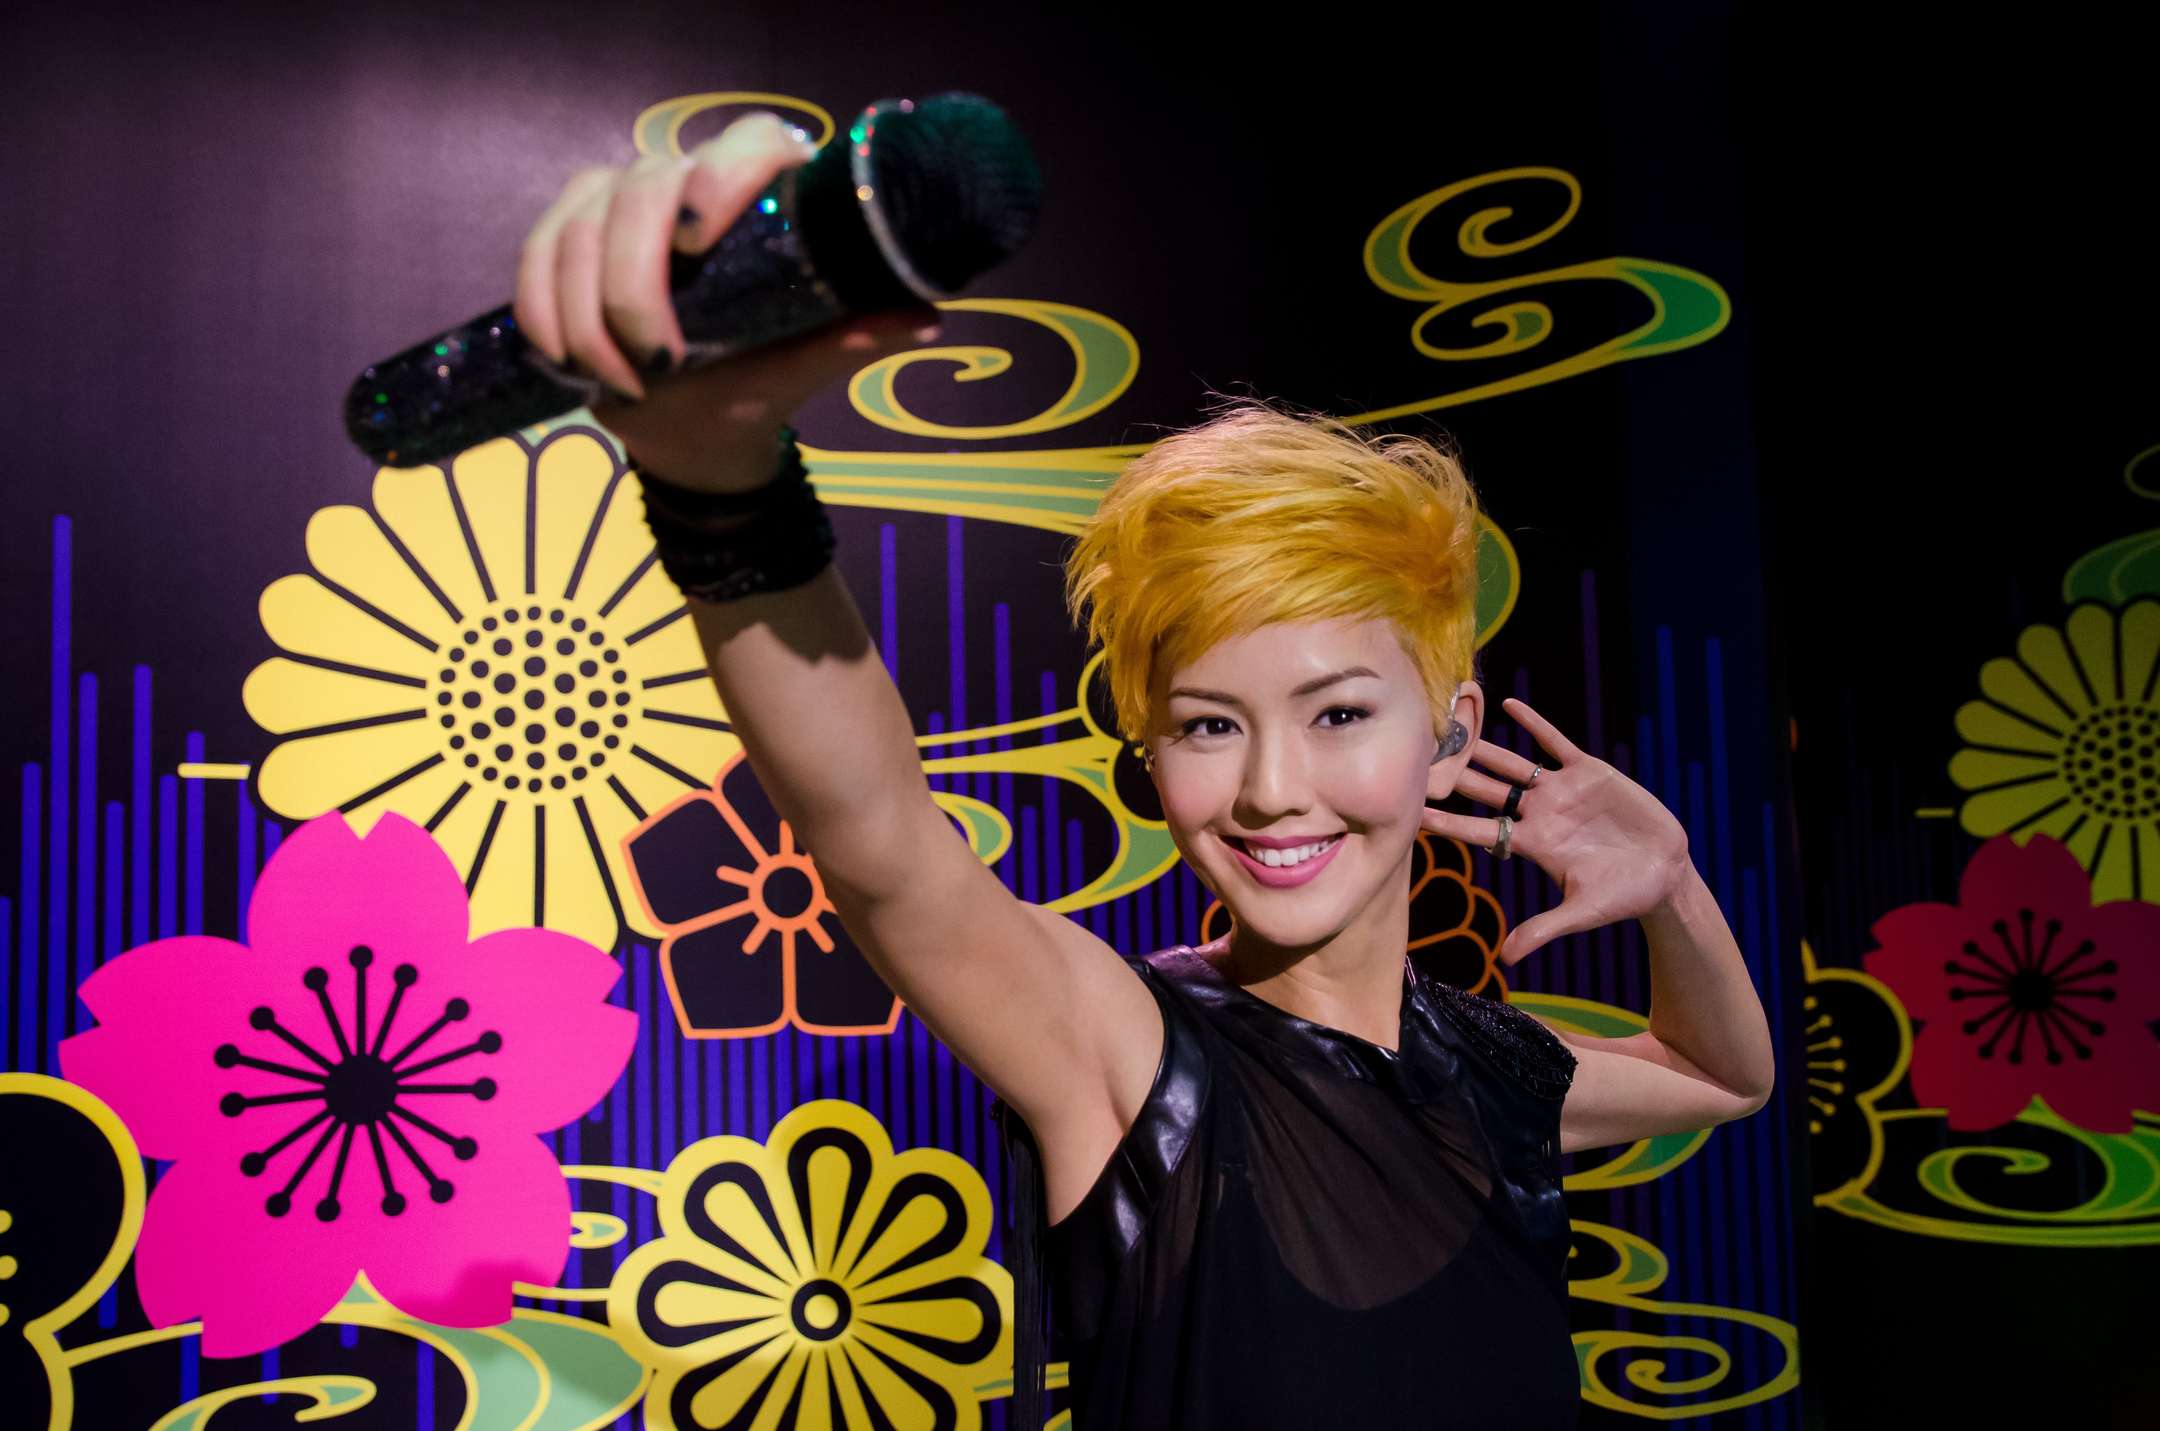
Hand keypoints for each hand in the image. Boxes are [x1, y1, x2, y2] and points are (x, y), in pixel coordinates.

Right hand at [511, 111, 942, 489]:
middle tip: (658, 367)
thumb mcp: (800, 369)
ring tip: (622, 384)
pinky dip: (543, 307)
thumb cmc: (757, 390)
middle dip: (633, 284)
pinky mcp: (570, 234)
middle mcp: (690, 184)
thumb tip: (926, 318)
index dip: (719, 177)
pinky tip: (564, 358)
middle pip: (642, 187)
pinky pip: (538, 250)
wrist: (694, 435)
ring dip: (586, 313)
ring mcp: (622, 203)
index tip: (697, 245)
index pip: (748, 142)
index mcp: (761, 200)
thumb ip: (851, 339)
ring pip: (580, 224)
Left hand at [1423, 696, 1690, 964]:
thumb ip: (1542, 930)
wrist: (1664, 873)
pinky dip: (1534, 724)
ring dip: (1485, 747)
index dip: (1447, 820)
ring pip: (1513, 765)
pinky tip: (1509, 704)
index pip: (1478, 830)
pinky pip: (1555, 743)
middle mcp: (1538, 815)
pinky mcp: (1588, 773)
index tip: (1411, 812)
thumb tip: (1506, 959)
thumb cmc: (1622, 897)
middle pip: (1486, 792)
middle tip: (1419, 757)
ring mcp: (1561, 792)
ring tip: (1454, 725)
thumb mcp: (1580, 914)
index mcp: (1531, 845)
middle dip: (1455, 776)